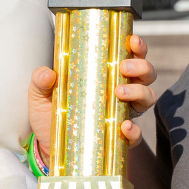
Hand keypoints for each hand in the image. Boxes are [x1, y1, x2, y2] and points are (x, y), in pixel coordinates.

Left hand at [28, 35, 156, 153]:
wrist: (49, 146)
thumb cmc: (50, 114)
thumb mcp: (40, 95)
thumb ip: (40, 81)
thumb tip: (48, 74)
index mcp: (106, 74)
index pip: (130, 56)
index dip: (138, 47)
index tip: (132, 41)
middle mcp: (121, 91)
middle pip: (147, 73)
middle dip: (141, 66)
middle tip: (123, 67)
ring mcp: (123, 114)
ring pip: (148, 97)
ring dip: (140, 91)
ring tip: (121, 92)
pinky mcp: (121, 138)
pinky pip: (137, 134)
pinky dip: (135, 129)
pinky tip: (124, 126)